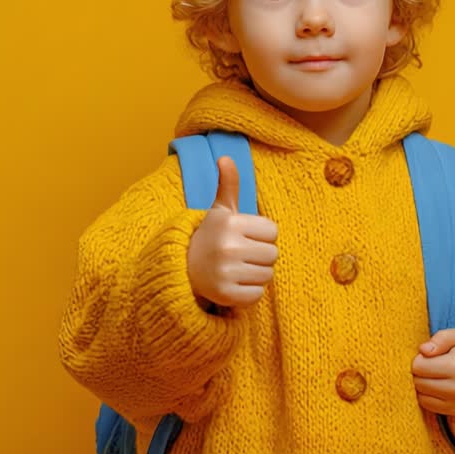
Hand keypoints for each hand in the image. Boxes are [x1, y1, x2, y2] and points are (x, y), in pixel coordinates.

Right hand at [186, 156, 278, 309]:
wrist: (181, 266)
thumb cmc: (210, 236)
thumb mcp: (219, 211)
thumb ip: (228, 185)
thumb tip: (226, 158)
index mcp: (230, 223)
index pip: (273, 232)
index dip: (262, 235)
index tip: (245, 237)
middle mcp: (228, 247)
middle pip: (273, 255)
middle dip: (261, 256)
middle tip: (242, 255)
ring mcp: (225, 272)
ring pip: (267, 276)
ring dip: (256, 274)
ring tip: (238, 268)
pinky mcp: (224, 295)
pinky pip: (256, 295)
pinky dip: (249, 293)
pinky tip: (234, 284)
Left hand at [411, 328, 454, 416]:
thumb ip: (440, 338)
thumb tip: (422, 350)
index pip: (418, 366)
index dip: (421, 357)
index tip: (432, 355)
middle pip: (418, 382)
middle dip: (421, 372)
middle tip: (434, 365)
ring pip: (420, 395)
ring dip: (423, 385)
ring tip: (437, 375)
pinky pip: (427, 406)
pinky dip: (428, 396)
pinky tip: (439, 387)